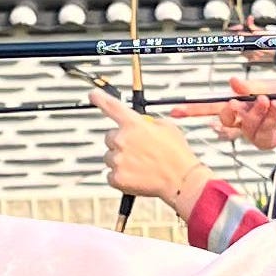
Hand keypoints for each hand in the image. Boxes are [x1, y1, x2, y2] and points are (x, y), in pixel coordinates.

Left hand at [90, 88, 212, 209]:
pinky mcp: (116, 177)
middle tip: (138, 149)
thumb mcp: (167, 127)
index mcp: (133, 124)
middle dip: (121, 141)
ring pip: (110, 156)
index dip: (99, 98)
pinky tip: (136, 175)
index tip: (93, 95)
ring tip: (140, 164)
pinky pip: (111, 174)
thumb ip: (148, 122)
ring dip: (121, 158)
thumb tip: (141, 124)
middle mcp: (121, 140)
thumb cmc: (177, 155)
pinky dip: (121, 175)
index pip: (111, 106)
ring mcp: (117, 159)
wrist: (181, 180)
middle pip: (110, 137)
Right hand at [168, 75, 275, 155]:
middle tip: (237, 103)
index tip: (175, 111)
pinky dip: (268, 120)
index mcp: (241, 102)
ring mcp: (253, 132)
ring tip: (269, 102)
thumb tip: (233, 82)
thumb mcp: (271, 86)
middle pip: (223, 118)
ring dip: (255, 112)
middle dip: (229, 111)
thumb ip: (251, 87)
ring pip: (243, 125)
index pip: (212, 106)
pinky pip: (259, 133)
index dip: (193, 110)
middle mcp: (243, 118)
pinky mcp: (265, 142)